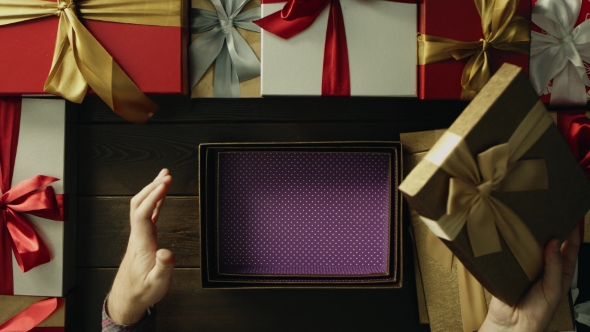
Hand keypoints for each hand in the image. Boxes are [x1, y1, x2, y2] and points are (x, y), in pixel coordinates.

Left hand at [107, 169, 174, 324]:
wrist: (129, 298)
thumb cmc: (142, 290)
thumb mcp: (156, 284)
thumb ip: (162, 268)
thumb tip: (167, 253)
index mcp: (141, 243)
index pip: (143, 213)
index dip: (154, 196)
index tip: (165, 183)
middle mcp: (138, 236)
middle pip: (139, 204)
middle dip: (152, 187)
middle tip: (166, 175)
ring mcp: (140, 236)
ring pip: (142, 207)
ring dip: (152, 190)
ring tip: (164, 177)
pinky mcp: (144, 238)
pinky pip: (148, 214)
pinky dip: (155, 202)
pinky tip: (161, 196)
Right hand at [479, 226, 579, 331]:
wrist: (512, 323)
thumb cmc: (537, 312)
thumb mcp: (554, 289)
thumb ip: (556, 267)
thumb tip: (555, 243)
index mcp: (560, 273)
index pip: (570, 249)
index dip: (574, 234)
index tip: (575, 219)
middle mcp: (544, 267)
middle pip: (550, 244)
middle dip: (552, 230)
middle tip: (551, 214)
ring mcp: (527, 266)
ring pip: (531, 246)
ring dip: (531, 235)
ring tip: (532, 221)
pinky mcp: (511, 267)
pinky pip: (513, 252)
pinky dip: (513, 244)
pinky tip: (512, 235)